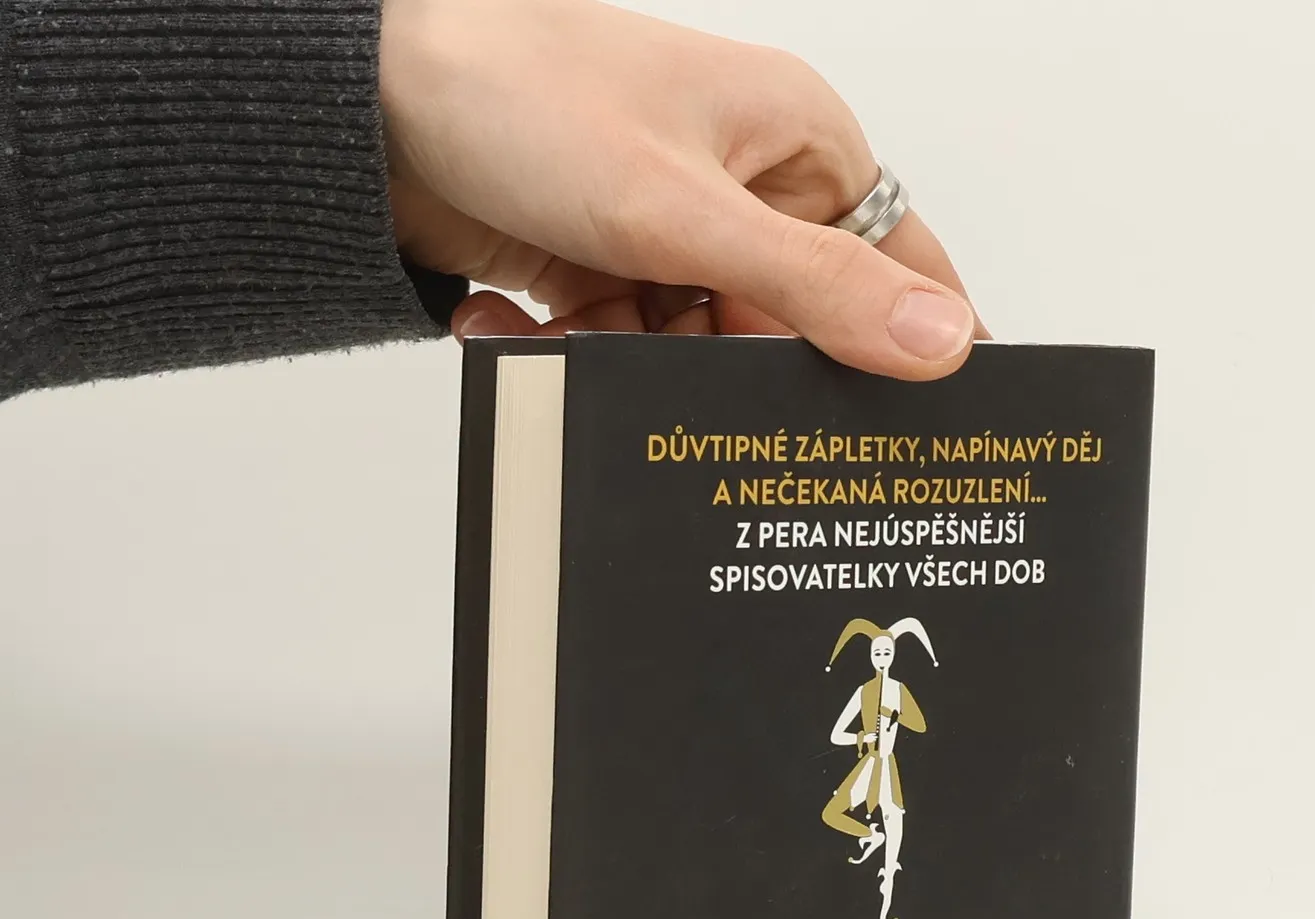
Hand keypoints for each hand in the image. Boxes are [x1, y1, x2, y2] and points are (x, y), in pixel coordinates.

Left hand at [380, 0, 982, 378]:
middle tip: (668, 372)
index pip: (894, 261)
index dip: (902, 341)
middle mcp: (738, 189)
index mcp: (795, 145)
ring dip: (620, 358)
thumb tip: (940, 340)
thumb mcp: (684, 210)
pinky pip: (611, 345)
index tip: (895, 426)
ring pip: (684, 351)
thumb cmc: (527, 95)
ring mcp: (661, 234)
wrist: (374, 101)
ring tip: (565, 323)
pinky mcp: (594, 268)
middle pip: (775, 330)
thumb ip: (814, 286)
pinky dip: (564, 349)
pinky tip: (513, 318)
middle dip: (716, 364)